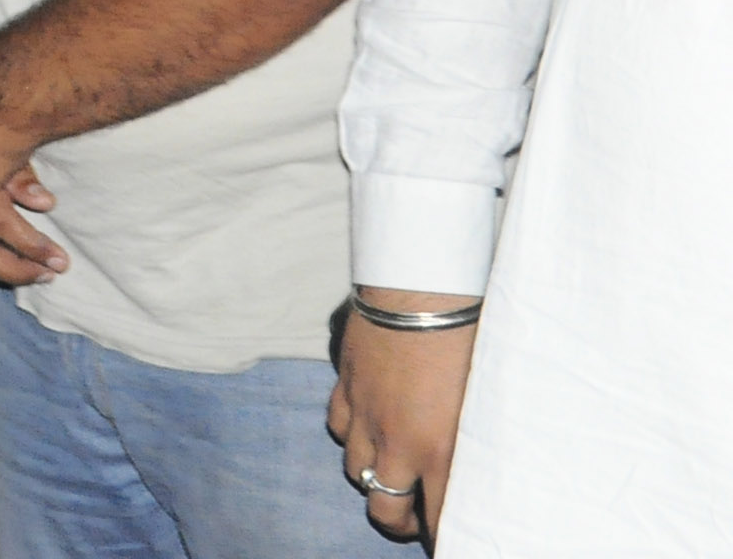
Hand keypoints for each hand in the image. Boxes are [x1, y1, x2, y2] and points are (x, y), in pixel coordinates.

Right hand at [328, 288, 477, 543]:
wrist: (421, 292)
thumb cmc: (469, 342)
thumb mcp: (489, 400)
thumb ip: (481, 442)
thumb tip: (487, 468)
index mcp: (440, 451)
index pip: (437, 519)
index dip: (441, 540)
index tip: (448, 545)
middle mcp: (397, 443)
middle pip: (385, 508)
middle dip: (398, 524)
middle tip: (412, 522)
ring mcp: (366, 414)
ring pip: (355, 470)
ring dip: (372, 480)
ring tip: (388, 478)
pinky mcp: (347, 384)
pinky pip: (337, 425)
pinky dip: (348, 434)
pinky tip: (364, 429)